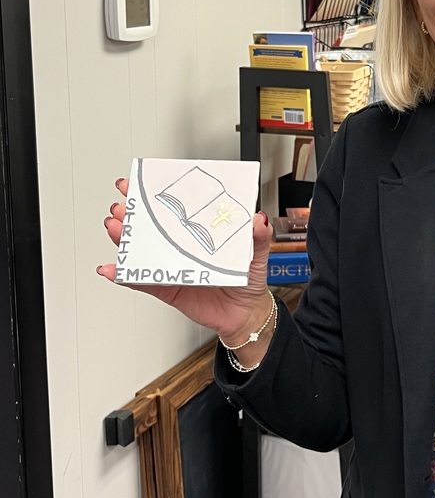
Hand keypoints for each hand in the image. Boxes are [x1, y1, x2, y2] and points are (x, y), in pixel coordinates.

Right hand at [97, 177, 274, 342]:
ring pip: (142, 251)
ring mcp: (173, 267)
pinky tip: (112, 268)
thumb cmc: (249, 280)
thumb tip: (258, 219)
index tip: (144, 183)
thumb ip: (259, 236)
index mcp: (201, 234)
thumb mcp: (258, 253)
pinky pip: (143, 281)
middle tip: (122, 206)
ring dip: (124, 239)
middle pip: (152, 227)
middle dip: (133, 214)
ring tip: (115, 228)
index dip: (159, 196)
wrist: (245, 314)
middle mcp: (183, 248)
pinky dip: (125, 275)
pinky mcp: (168, 289)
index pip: (176, 211)